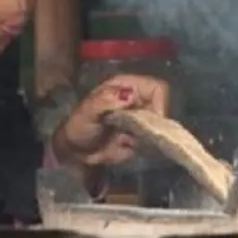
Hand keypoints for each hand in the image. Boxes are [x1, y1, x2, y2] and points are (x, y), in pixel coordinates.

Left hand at [50, 74, 171, 167]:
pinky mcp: (140, 138)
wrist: (75, 150)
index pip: (157, 88)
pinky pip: (151, 144)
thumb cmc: (79, 126)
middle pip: (161, 110)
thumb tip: (131, 95)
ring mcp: (141, 120)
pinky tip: (123, 146)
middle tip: (131, 135)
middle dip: (150, 125)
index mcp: (126, 86)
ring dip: (144, 138)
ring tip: (123, 140)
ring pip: (159, 129)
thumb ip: (105, 100)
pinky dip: (141, 147)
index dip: (159, 103)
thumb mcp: (87, 112)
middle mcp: (137, 101)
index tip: (150, 120)